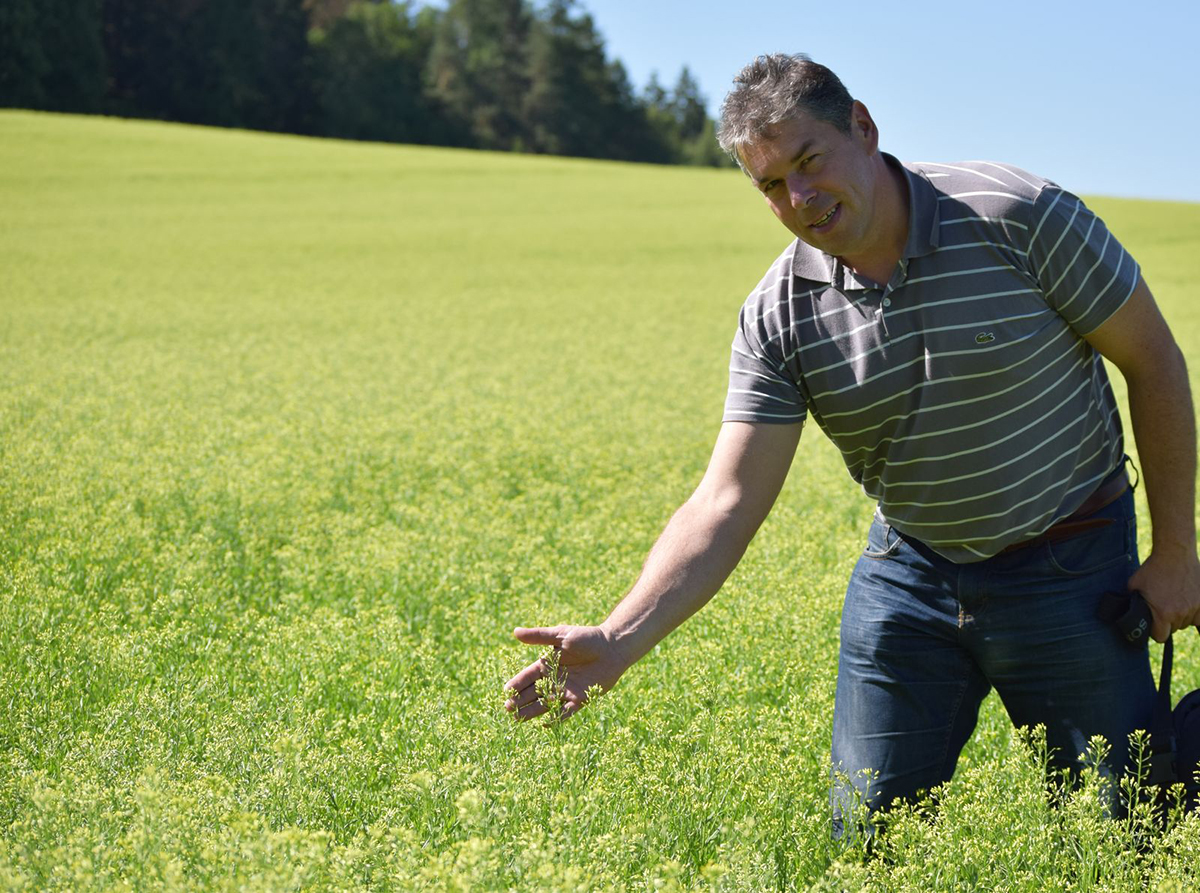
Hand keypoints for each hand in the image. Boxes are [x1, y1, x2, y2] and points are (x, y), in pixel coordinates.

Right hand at [503, 625, 629, 721]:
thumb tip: (515, 632)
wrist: (612, 647)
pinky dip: (556, 718)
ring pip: (545, 703)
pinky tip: (544, 724)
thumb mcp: (561, 635)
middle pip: (533, 692)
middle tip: (508, 708)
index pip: (527, 676)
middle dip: (520, 700)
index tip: (506, 691)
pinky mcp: (580, 699)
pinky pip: (565, 711)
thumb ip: (539, 636)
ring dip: (531, 711)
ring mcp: (566, 691)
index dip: (516, 684)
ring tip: (517, 718)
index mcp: (547, 664)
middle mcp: (554, 679)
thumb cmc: (587, 638)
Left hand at [1128, 547, 1199, 640]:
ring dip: (1180, 617)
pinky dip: (1194, 614)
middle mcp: (1180, 614)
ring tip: (1173, 601)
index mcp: (1162, 613)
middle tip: (1163, 607)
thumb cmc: (1152, 569)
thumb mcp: (1134, 586)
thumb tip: (1129, 613)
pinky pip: (1199, 618)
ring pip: (1187, 623)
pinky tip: (1186, 604)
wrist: (1174, 554)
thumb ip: (1132, 602)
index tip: (1154, 624)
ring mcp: (1194, 608)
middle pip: (1174, 629)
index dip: (1155, 632)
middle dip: (1167, 622)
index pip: (1160, 637)